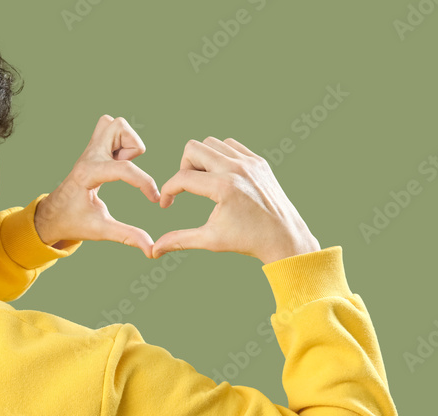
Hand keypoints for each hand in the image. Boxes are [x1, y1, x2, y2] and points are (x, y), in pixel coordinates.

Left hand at [34, 115, 160, 258]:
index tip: (155, 200)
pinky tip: (120, 164)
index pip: (122, 168)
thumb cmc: (74, 222)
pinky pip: (110, 131)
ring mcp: (90, 150)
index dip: (144, 183)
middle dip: (132, 147)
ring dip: (126, 141)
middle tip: (128, 169)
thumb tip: (151, 250)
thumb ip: (127, 236)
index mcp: (87, 174)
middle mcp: (88, 156)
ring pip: (113, 124)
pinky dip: (121, 142)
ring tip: (123, 165)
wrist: (52, 215)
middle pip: (116, 127)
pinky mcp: (93, 150)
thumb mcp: (100, 230)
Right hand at [152, 137, 319, 263]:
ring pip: (211, 143)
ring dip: (202, 160)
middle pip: (193, 149)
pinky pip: (231, 146)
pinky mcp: (258, 161)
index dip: (167, 191)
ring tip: (204, 183)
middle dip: (183, 168)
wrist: (284, 237)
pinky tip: (220, 178)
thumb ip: (179, 240)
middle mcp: (236, 168)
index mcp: (223, 187)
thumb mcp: (210, 240)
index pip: (182, 178)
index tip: (166, 204)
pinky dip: (220, 157)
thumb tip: (153, 251)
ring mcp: (249, 162)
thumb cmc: (246, 240)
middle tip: (188, 188)